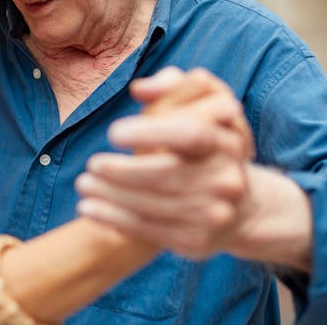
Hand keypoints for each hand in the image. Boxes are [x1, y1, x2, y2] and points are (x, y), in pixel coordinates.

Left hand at [76, 67, 255, 258]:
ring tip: (83, 184)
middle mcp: (226, 178)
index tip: (113, 132)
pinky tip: (89, 208)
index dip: (151, 132)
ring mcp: (214, 214)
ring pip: (153, 205)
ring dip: (111, 196)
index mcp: (225, 139)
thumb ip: (173, 85)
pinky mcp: (198, 242)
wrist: (243, 206)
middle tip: (91, 164)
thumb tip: (139, 89)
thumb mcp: (203, 106)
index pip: (191, 133)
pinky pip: (150, 230)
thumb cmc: (207, 144)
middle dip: (123, 171)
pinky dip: (114, 219)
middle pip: (166, 174)